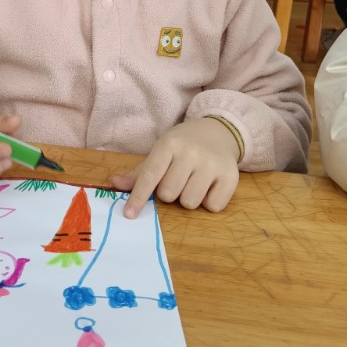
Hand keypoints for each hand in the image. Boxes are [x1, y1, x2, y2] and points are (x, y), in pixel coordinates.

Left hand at [112, 117, 239, 216]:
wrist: (218, 132)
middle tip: (177, 179)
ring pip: (190, 202)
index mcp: (169, 144)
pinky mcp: (231, 176)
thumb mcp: (161, 151)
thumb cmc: (183, 145)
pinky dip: (208, 201)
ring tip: (193, 182)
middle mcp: (191, 152)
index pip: (150, 175)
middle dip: (169, 193)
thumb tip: (114, 183)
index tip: (129, 214)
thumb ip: (140, 172)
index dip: (138, 196)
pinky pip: (213, 206)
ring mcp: (212, 164)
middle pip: (169, 194)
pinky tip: (209, 186)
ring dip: (188, 198)